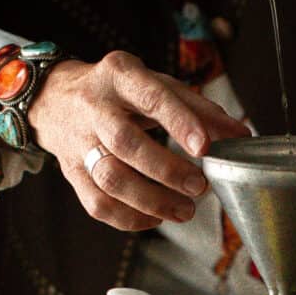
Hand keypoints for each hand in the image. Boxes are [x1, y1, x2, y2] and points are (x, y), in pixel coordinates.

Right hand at [25, 51, 250, 230]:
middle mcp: (94, 107)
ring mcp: (79, 142)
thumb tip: (240, 136)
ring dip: (152, 201)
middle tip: (200, 187)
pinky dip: (130, 218)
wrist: (55, 100)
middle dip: (167, 171)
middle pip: (126, 143)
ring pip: (111, 179)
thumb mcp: (156, 85)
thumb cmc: (120, 94)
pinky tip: (154, 218)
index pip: (151, 97)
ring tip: (185, 211)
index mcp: (120, 76)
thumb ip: (199, 109)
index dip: (179, 123)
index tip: (206, 148)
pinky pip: (98, 204)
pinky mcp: (71, 173)